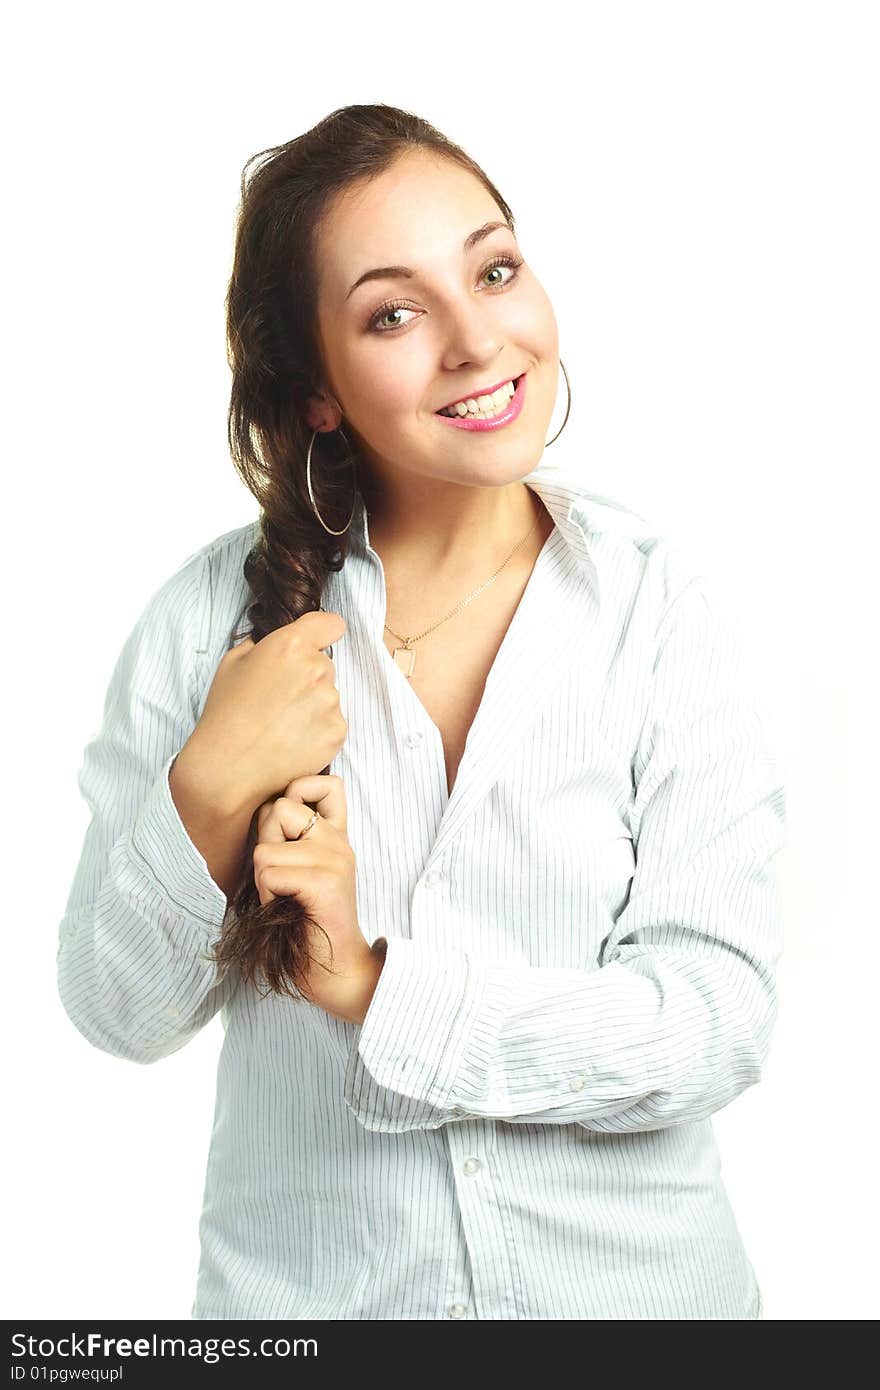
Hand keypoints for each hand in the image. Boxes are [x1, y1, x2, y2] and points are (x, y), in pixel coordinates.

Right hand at [182, 610, 348, 816]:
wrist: (227, 768)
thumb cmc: (226, 714)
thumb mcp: (233, 663)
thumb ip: (262, 644)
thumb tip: (275, 640)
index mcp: (291, 645)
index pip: (331, 624)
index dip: (323, 632)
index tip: (318, 642)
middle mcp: (316, 669)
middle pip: (325, 665)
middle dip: (308, 677)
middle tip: (279, 699)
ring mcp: (330, 702)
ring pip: (329, 695)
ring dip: (313, 706)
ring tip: (282, 724)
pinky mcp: (337, 732)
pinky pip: (333, 723)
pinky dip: (318, 731)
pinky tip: (291, 740)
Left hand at [252, 774, 384, 1024]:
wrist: (336, 971)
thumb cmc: (307, 924)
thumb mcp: (301, 870)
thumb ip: (291, 837)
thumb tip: (264, 809)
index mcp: (337, 835)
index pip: (325, 782)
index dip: (296, 792)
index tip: (290, 830)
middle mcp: (339, 840)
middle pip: (277, 810)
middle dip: (266, 845)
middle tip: (283, 880)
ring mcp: (334, 858)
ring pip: (264, 848)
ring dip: (262, 879)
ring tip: (286, 899)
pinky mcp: (324, 880)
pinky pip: (268, 872)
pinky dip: (268, 896)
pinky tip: (289, 910)